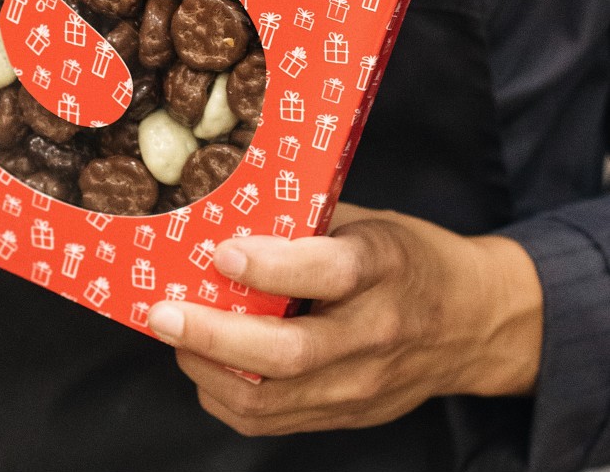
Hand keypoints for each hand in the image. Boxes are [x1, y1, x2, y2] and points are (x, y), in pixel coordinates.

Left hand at [147, 204, 542, 435]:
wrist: (475, 323)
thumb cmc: (408, 258)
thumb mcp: (367, 221)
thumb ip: (303, 224)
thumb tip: (225, 216)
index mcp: (383, 268)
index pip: (325, 273)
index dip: (269, 266)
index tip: (220, 253)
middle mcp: (374, 333)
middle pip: (288, 352)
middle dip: (213, 335)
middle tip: (162, 313)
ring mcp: (363, 386)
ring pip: (272, 397)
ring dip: (208, 369)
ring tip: (172, 335)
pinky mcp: (350, 416)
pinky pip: (274, 420)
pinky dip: (226, 396)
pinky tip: (202, 364)